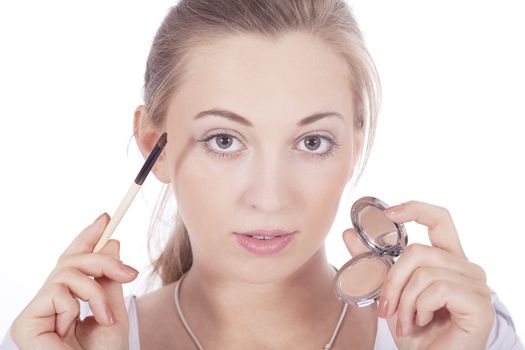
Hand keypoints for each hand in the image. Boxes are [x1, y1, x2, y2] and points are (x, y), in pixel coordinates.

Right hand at [10, 213, 138, 349]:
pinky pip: (56, 291)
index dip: (86, 239)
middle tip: (128, 273)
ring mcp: (36, 313)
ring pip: (65, 272)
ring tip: (104, 316)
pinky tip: (78, 326)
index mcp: (70, 302)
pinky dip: (77, 304)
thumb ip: (109, 279)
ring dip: (94, 290)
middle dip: (101, 260)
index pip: (73, 263)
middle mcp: (50, 305)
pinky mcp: (25, 322)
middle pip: (69, 262)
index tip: (104, 218)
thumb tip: (111, 242)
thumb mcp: (113, 310)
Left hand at [343, 200, 494, 349]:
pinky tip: (421, 322)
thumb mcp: (388, 291)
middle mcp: (466, 267)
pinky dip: (419, 307)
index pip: (439, 219)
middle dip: (392, 280)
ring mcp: (476, 285)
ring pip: (424, 272)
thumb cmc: (414, 330)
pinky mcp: (479, 303)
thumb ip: (373, 262)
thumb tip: (349, 233)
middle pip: (418, 251)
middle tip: (386, 307)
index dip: (415, 209)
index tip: (389, 213)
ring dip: (404, 301)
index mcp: (447, 259)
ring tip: (405, 321)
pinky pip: (438, 289)